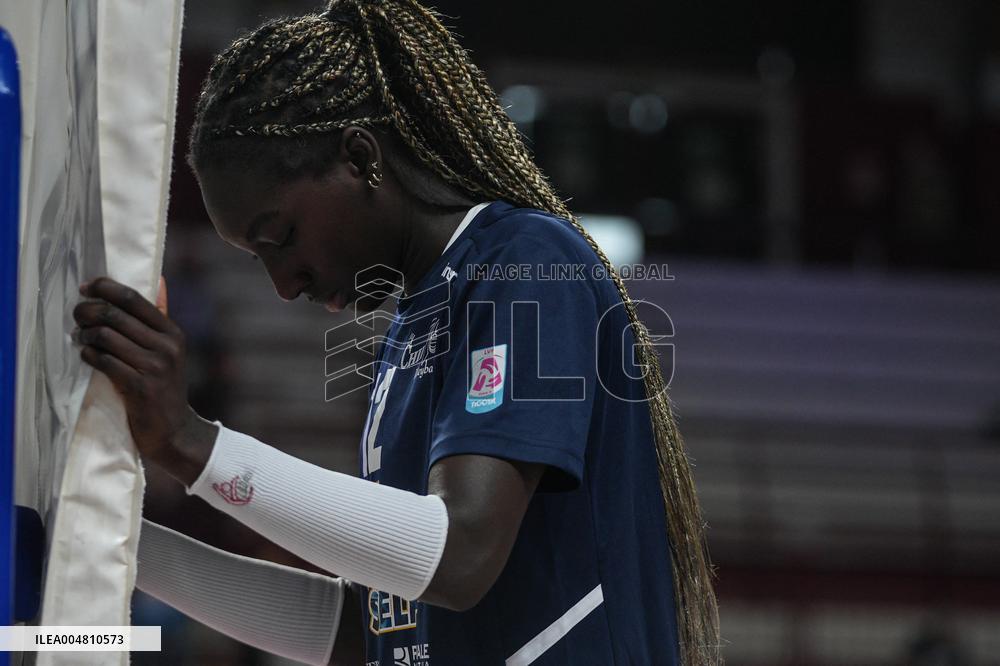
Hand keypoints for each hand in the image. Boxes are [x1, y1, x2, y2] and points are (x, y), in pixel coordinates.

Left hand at [72, 276, 213, 481]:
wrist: (174, 430)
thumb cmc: (165, 387)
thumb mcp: (170, 351)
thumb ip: (161, 317)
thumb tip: (160, 280)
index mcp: (173, 333)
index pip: (134, 298)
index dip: (105, 287)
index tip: (87, 287)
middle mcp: (166, 347)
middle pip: (114, 314)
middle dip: (87, 310)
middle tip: (77, 315)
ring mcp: (154, 367)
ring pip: (105, 336)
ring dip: (85, 334)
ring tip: (80, 337)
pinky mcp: (139, 386)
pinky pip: (103, 361)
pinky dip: (89, 355)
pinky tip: (86, 355)